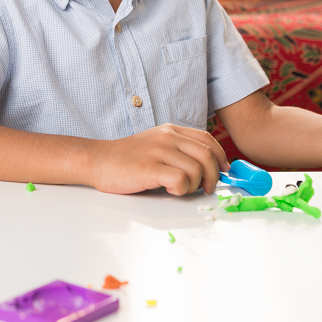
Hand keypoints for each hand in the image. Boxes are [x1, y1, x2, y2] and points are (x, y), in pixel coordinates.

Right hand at [87, 123, 230, 195]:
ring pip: (196, 170)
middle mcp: (167, 138)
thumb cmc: (127, 158)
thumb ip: (178, 149)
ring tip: (180, 190)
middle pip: (207, 155)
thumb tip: (207, 166)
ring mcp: (158, 152)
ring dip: (194, 186)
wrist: (98, 161)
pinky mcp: (150, 168)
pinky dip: (180, 190)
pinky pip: (180, 181)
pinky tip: (168, 191)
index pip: (207, 139)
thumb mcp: (155, 144)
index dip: (220, 157)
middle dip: (214, 176)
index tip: (223, 171)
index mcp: (170, 130)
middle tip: (208, 188)